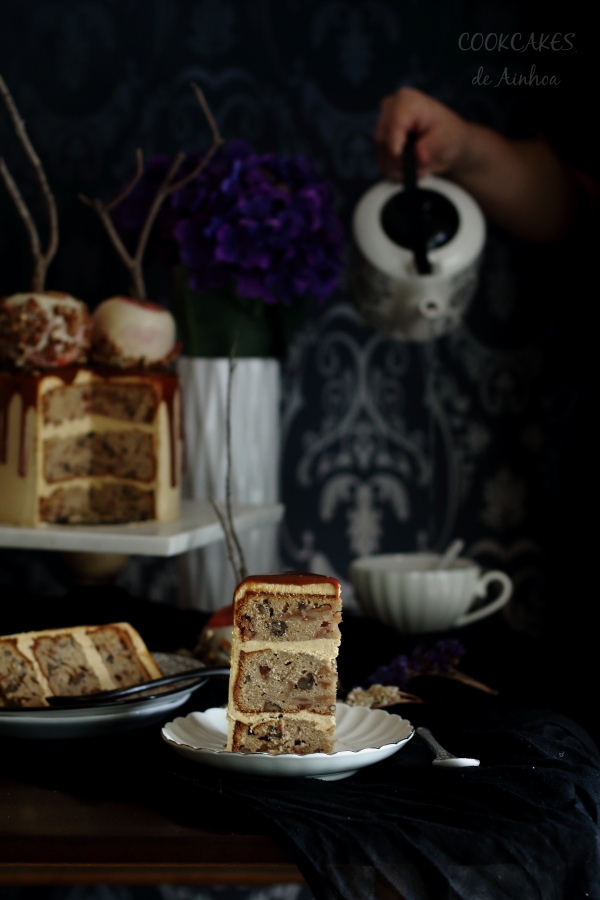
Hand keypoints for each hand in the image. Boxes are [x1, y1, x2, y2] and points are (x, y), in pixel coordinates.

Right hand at [375, 87, 575, 241]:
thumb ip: (437, 147)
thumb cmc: (466, 147)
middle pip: (382, 136)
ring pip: (380, 153)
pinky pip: (383, 165)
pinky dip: (395, 175)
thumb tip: (420, 158)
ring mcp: (393, 129)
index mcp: (413, 103)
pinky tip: (414, 175)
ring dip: (396, 168)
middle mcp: (400, 111)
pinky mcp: (390, 147)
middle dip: (397, 157)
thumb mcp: (458, 145)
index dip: (396, 137)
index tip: (406, 156)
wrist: (468, 157)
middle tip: (419, 169)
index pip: (394, 114)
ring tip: (422, 172)